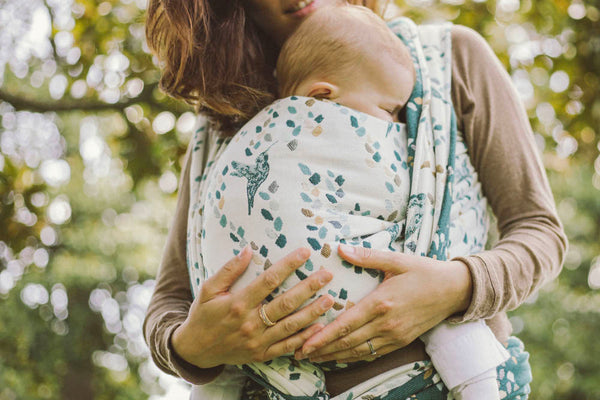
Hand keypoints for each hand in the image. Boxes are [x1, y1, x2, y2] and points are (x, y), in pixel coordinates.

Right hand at [172, 246, 334, 367]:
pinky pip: (287, 347)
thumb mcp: (209, 289)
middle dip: (308, 287)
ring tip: (330, 299)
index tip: (305, 252)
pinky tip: (320, 328)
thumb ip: (229, 270)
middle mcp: (250, 323)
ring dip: (312, 312)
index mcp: (238, 303)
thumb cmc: (203, 315)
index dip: (289, 264)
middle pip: (285, 303)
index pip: (269, 280)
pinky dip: (304, 338)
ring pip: (290, 326)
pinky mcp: (262, 354)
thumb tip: (248, 249)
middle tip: (327, 275)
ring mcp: (257, 341)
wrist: (196, 350)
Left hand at [296, 244, 471, 363]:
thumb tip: (340, 248)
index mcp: (382, 302)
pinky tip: (340, 356)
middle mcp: (387, 324)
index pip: (346, 324)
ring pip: (359, 351)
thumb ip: (367, 256)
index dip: (324, 336)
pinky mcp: (401, 341)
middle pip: (348, 342)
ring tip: (314, 357)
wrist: (455, 290)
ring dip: (335, 356)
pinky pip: (373, 353)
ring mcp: (395, 336)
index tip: (305, 342)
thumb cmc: (424, 271)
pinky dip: (354, 356)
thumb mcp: (396, 259)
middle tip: (299, 353)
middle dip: (322, 349)